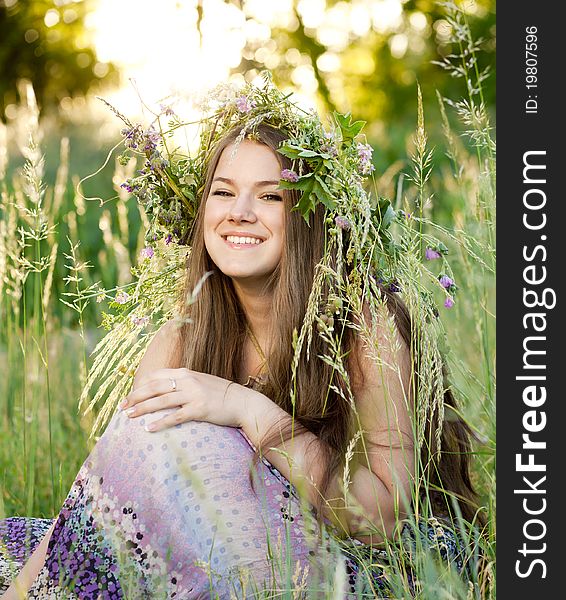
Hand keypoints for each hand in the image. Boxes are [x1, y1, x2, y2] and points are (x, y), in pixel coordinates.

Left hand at [119, 368, 246, 431]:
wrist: (243, 402)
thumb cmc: (222, 395)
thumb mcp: (201, 382)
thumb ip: (185, 383)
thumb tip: (167, 389)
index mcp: (186, 373)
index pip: (157, 376)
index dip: (140, 385)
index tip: (130, 395)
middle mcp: (188, 381)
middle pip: (154, 387)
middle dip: (135, 396)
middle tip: (121, 406)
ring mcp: (194, 394)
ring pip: (161, 400)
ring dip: (142, 408)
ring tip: (128, 416)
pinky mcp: (200, 409)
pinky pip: (175, 416)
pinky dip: (161, 422)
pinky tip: (149, 428)